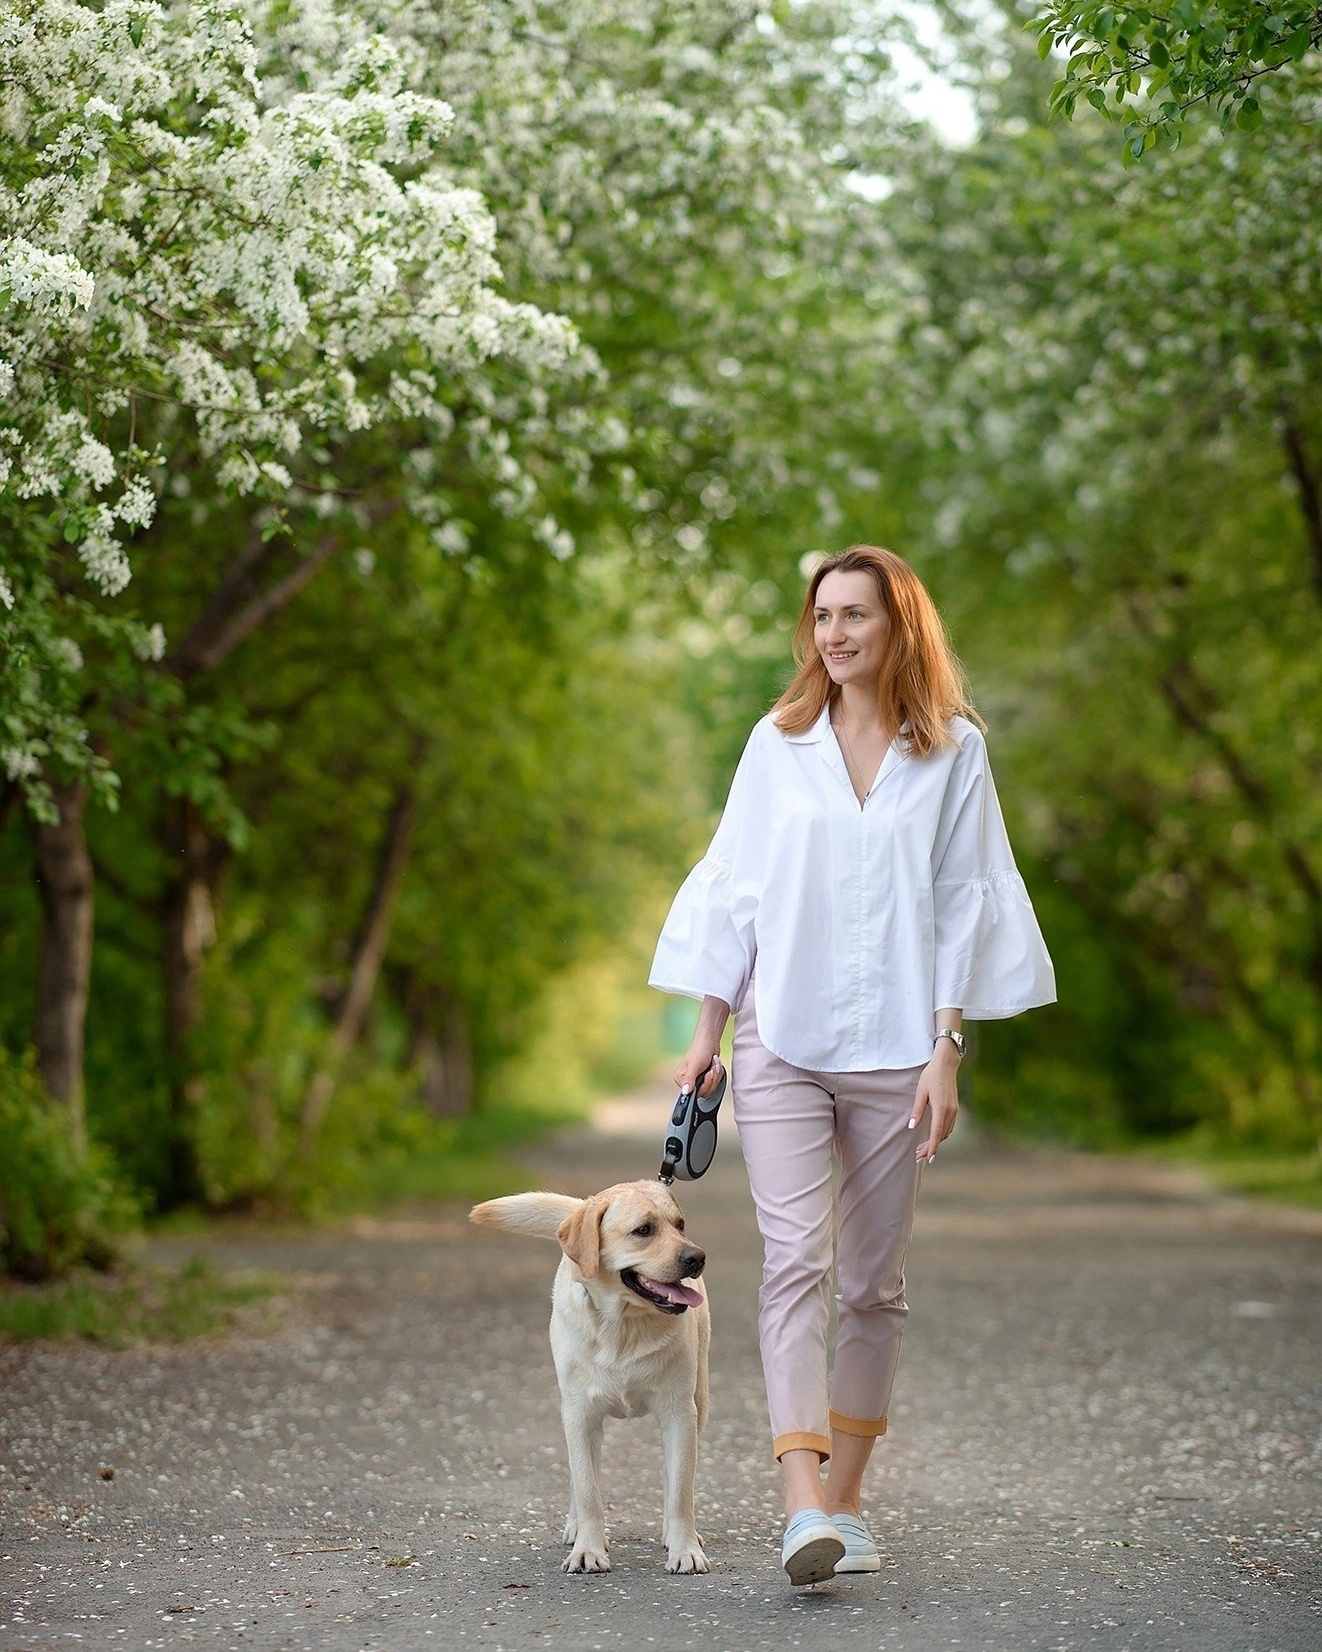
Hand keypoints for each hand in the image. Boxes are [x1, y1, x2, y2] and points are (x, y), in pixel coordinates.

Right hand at [674, 1041, 723, 1097]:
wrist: (710, 1041)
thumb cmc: (700, 1049)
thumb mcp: (694, 1065)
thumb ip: (689, 1080)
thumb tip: (685, 1092)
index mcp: (680, 1079)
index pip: (694, 1094)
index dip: (704, 1085)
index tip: (706, 1074)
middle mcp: (688, 1081)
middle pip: (705, 1091)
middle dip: (712, 1078)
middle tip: (710, 1068)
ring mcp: (698, 1080)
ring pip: (711, 1087)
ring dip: (715, 1074)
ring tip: (712, 1063)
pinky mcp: (706, 1078)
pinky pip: (715, 1083)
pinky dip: (718, 1073)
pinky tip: (714, 1064)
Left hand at [909, 1044, 959, 1163]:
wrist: (946, 1064)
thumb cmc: (931, 1076)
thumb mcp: (921, 1092)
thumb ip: (917, 1110)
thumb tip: (912, 1127)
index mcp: (941, 1108)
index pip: (937, 1133)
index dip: (933, 1147)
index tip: (928, 1159)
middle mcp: (950, 1111)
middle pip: (941, 1135)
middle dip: (931, 1147)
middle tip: (918, 1156)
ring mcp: (954, 1110)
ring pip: (946, 1132)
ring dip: (936, 1141)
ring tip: (923, 1148)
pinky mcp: (955, 1107)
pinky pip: (949, 1126)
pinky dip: (941, 1134)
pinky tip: (933, 1135)